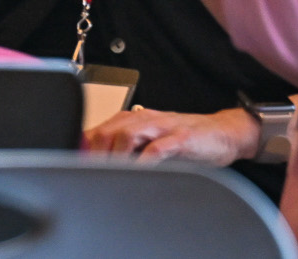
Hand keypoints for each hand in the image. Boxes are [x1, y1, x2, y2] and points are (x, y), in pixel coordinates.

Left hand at [83, 105, 260, 165]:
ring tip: (107, 176)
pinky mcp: (181, 138)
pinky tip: (138, 172)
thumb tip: (96, 165)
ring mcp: (162, 128)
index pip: (98, 131)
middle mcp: (143, 119)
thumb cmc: (184, 139)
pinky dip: (144, 160)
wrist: (222, 132)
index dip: (83, 149)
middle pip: (106, 133)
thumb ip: (126, 149)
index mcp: (132, 120)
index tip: (74, 168)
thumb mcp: (150, 142)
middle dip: (95, 155)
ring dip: (114, 157)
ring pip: (127, 136)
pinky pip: (157, 148)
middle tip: (88, 176)